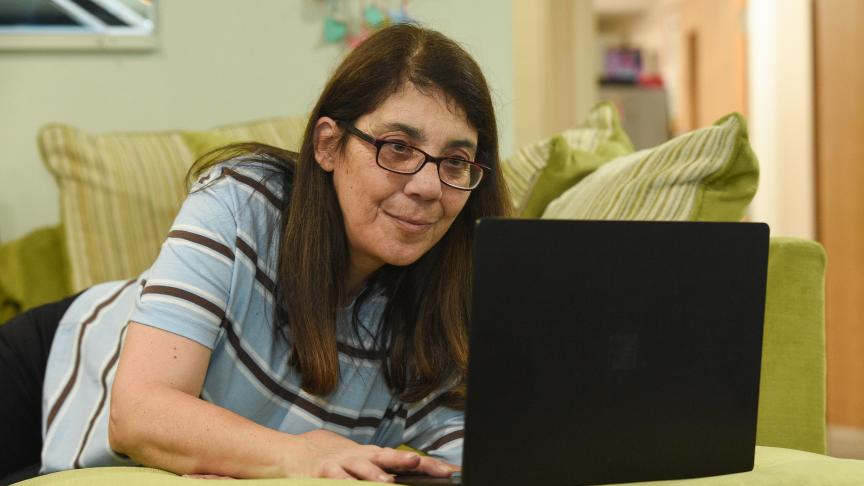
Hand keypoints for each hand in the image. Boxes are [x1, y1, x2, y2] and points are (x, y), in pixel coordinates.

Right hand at [296, 429, 457, 481]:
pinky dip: (344, 485)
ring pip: (362, 469)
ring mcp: (343, 463)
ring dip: (375, 476)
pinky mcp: (324, 471)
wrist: (299, 453)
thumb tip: (420, 472)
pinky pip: (337, 481)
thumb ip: (388, 469)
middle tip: (420, 462)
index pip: (408, 459)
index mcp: (376, 455)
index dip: (429, 464)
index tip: (450, 471)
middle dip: (405, 461)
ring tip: (387, 483)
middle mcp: (363, 456)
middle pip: (388, 457)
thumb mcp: (365, 463)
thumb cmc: (339, 461)